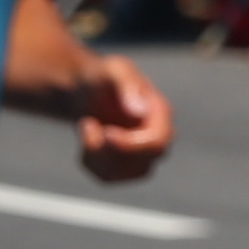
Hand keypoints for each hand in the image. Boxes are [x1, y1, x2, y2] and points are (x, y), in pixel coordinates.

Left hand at [76, 53, 174, 181]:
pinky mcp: (125, 167)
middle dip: (109, 151)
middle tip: (87, 124)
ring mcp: (143, 155)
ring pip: (122, 174)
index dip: (131, 145)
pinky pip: (107, 178)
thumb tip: (140, 111)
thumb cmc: (103, 77)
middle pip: (143, 163)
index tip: (105, 132)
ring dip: (95, 154)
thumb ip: (127, 85)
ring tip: (86, 124)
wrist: (89, 90)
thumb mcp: (113, 70)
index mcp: (161, 113)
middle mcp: (158, 137)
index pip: (157, 142)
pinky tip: (88, 137)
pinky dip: (89, 161)